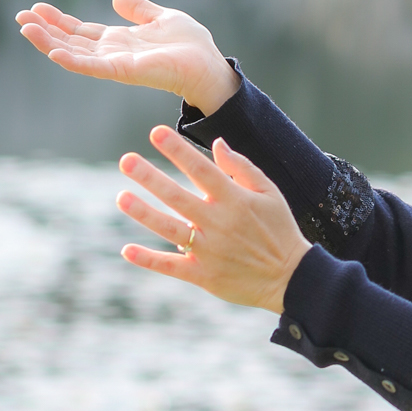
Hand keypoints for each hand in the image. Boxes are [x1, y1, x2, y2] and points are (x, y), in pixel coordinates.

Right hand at [15, 0, 240, 114]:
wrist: (208, 64)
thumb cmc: (190, 44)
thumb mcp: (160, 17)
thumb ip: (138, 8)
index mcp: (118, 40)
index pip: (80, 30)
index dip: (58, 20)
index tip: (35, 7)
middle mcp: (112, 53)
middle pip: (70, 41)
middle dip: (45, 30)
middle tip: (20, 17)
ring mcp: (115, 64)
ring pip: (74, 54)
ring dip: (49, 42)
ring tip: (26, 28)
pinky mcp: (124, 71)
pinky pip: (92, 67)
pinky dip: (72, 60)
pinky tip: (52, 51)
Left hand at [118, 124, 311, 311]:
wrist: (289, 277)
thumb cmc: (280, 229)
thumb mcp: (270, 192)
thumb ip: (242, 167)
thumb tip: (217, 142)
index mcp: (235, 200)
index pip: (201, 169)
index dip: (177, 150)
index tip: (156, 133)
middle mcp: (219, 223)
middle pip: (177, 197)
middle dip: (150, 177)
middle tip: (126, 160)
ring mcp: (209, 251)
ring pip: (169, 229)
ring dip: (144, 213)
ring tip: (121, 197)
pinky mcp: (203, 275)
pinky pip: (171, 266)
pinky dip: (149, 259)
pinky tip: (127, 249)